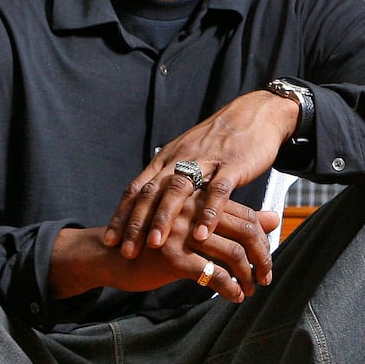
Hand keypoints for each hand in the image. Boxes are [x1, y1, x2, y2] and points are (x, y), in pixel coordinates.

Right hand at [53, 199, 280, 302]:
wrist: (112, 255)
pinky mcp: (173, 257)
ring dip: (247, 276)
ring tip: (250, 289)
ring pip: (233, 253)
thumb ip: (235, 219)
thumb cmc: (159, 241)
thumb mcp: (198, 226)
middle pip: (246, 232)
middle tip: (266, 277)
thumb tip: (274, 218)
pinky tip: (234, 297)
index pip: (247, 217)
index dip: (262, 240)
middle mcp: (194, 210)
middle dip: (262, 258)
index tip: (266, 260)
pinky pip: (214, 274)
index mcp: (201, 199)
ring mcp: (183, 233)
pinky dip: (230, 288)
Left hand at [102, 90, 299, 274]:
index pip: (137, 188)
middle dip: (136, 223)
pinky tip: (201, 235)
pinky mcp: (232, 165)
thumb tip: (154, 201)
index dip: (122, 215)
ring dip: (164, 218)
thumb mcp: (189, 155)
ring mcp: (205, 162)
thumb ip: (172, 177)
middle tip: (125, 250)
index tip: (109, 240)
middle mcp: (180, 159)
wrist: (255, 113)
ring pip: (178, 190)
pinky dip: (208, 213)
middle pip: (151, 192)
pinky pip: (217, 191)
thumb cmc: (222, 139)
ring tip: (155, 245)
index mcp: (168, 159)